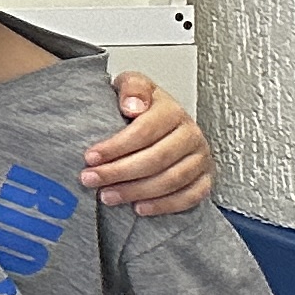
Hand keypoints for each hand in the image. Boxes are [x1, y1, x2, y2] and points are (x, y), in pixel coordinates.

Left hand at [85, 74, 212, 216]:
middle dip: (119, 172)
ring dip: (137, 191)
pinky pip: (191, 197)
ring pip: (172, 180)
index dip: (116, 146)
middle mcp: (191, 134)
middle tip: (90, 179)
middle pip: (157, 158)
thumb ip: (132, 88)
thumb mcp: (132, 85)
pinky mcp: (205, 178)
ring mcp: (200, 158)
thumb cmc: (141, 105)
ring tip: (106, 196)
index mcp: (172, 110)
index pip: (145, 131)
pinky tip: (139, 208)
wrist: (160, 118)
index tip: (90, 157)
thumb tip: (133, 105)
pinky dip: (165, 205)